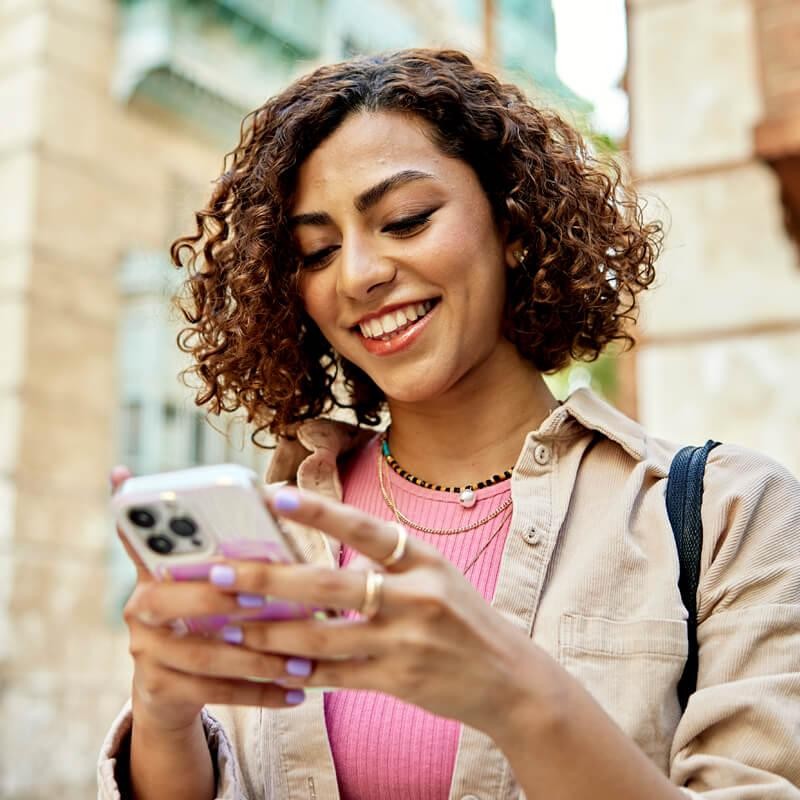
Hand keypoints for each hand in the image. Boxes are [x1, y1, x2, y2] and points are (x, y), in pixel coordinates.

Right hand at [111, 467, 307, 736]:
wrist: (170, 687)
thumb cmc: (206, 613)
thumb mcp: (208, 578)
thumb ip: (232, 547)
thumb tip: (280, 499)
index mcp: (153, 570)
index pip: (140, 538)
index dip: (150, 528)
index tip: (178, 517)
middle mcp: (139, 607)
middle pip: (169, 600)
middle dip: (219, 599)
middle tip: (263, 599)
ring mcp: (145, 651)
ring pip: (202, 654)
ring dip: (256, 658)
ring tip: (301, 661)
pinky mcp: (159, 689)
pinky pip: (213, 692)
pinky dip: (259, 692)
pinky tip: (295, 692)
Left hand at [203, 486, 545, 736]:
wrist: (509, 678)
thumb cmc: (463, 618)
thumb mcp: (436, 574)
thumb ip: (386, 563)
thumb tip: (323, 556)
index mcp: (424, 560)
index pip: (366, 529)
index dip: (320, 512)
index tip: (274, 497)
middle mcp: (416, 597)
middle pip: (331, 586)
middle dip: (270, 579)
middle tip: (220, 573)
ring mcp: (407, 641)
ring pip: (324, 637)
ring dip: (270, 631)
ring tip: (229, 624)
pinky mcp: (398, 680)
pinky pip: (336, 676)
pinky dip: (300, 671)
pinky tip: (268, 665)